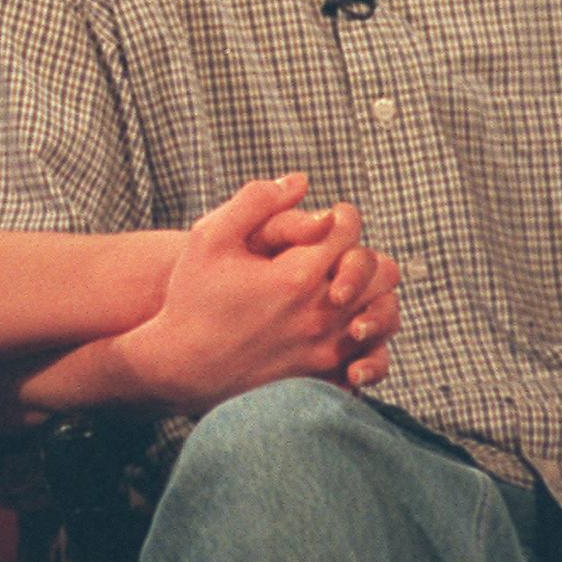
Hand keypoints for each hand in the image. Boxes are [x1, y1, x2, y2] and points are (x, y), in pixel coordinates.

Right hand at [123, 174, 400, 415]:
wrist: (177, 368)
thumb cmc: (191, 297)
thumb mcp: (210, 237)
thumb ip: (257, 200)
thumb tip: (301, 180)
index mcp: (297, 276)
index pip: (349, 229)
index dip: (341, 215)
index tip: (325, 220)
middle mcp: (320, 316)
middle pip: (379, 270)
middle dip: (359, 254)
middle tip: (334, 255)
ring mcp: (326, 353)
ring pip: (384, 313)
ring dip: (369, 294)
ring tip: (340, 288)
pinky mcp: (324, 380)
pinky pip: (372, 356)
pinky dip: (366, 337)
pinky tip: (339, 326)